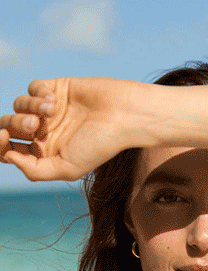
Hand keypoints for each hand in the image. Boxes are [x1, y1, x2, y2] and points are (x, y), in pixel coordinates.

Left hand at [0, 77, 139, 181]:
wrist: (121, 116)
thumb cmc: (99, 146)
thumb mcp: (67, 169)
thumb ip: (35, 170)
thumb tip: (8, 156)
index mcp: (45, 154)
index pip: (9, 151)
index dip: (0, 145)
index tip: (3, 138)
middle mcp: (44, 133)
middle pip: (9, 127)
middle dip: (14, 125)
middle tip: (33, 126)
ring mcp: (47, 111)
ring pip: (18, 106)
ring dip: (28, 108)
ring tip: (50, 112)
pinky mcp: (54, 89)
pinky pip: (32, 88)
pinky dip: (39, 94)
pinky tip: (56, 101)